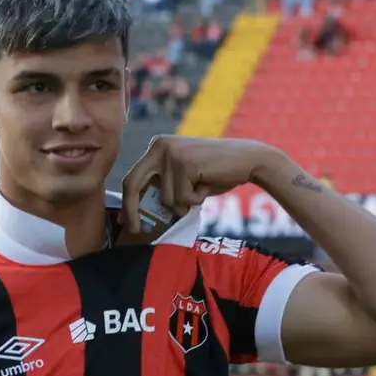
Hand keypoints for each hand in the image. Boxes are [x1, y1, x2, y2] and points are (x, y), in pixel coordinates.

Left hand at [120, 134, 275, 232]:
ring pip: (166, 198)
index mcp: (157, 146)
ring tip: (201, 189)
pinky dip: (196, 199)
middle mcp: (159, 145)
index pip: (133, 177)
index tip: (127, 222)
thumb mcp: (185, 178)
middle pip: (134, 183)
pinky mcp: (185, 164)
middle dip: (132, 210)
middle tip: (135, 230)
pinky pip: (183, 198)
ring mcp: (171, 153)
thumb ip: (165, 187)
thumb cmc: (217, 173)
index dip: (127, 202)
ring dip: (185, 203)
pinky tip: (207, 185)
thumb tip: (142, 214)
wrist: (248, 160)